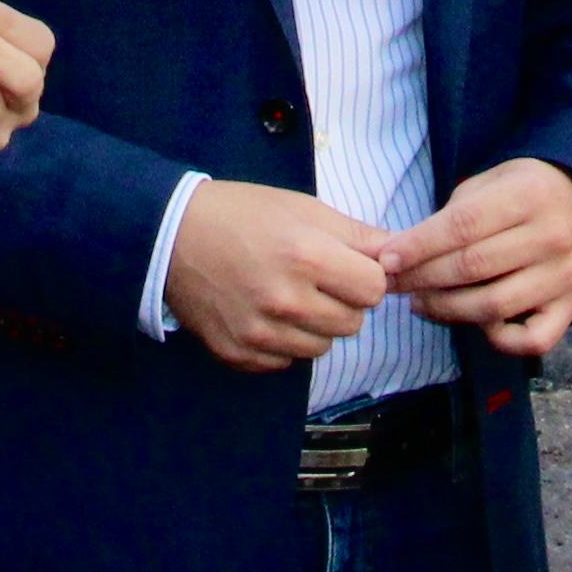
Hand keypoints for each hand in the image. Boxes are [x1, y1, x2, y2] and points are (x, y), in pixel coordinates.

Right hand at [163, 181, 389, 370]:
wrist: (171, 235)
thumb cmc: (242, 214)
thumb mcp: (304, 209)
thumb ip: (357, 235)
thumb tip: (399, 255)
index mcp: (307, 257)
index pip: (375, 290)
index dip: (366, 276)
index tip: (346, 267)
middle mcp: (285, 301)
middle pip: (353, 324)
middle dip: (343, 303)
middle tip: (315, 280)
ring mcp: (259, 333)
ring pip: (321, 347)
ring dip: (314, 326)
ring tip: (288, 296)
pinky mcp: (238, 354)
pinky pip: (285, 362)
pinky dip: (283, 343)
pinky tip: (263, 313)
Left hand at [377, 159, 571, 358]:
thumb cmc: (521, 193)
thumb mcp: (488, 183)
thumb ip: (451, 216)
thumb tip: (401, 254)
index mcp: (528, 196)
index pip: (463, 226)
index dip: (419, 246)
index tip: (386, 260)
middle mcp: (551, 237)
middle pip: (473, 267)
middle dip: (422, 278)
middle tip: (393, 284)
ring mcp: (564, 276)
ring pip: (494, 306)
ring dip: (446, 309)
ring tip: (420, 302)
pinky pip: (531, 339)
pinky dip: (499, 340)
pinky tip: (477, 323)